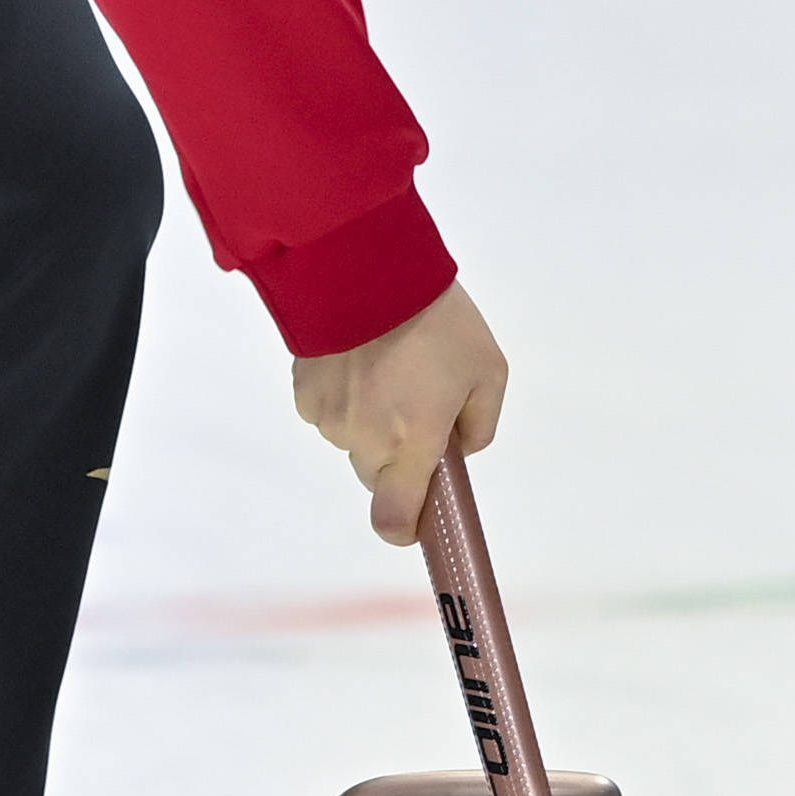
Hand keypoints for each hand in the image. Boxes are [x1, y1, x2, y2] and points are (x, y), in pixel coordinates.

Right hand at [293, 281, 507, 544]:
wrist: (365, 266)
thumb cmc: (438, 320)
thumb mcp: (489, 370)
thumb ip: (480, 423)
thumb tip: (458, 448)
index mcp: (412, 442)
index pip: (394, 519)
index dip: (405, 529)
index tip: (415, 522)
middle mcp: (365, 440)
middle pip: (379, 475)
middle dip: (398, 456)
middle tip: (417, 405)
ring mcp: (330, 418)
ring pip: (353, 441)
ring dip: (370, 422)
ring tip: (387, 368)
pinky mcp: (305, 393)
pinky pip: (329, 412)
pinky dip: (344, 397)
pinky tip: (358, 359)